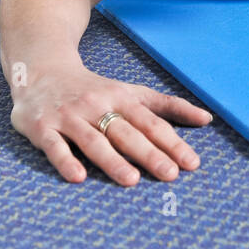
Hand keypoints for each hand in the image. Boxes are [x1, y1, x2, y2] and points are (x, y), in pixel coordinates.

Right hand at [10, 58, 212, 184]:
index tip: (191, 163)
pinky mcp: (43, 127)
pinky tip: (78, 176)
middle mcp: (97, 105)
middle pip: (126, 132)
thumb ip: (167, 106)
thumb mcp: (131, 91)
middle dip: (149, 153)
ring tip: (131, 179)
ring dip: (112, 160)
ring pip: (93, 140)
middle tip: (170, 174)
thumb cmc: (94, 88)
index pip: (151, 122)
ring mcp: (69, 116)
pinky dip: (66, 161)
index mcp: (121, 97)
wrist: (41, 70)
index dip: (172, 142)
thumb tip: (207, 119)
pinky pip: (55, 146)